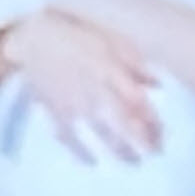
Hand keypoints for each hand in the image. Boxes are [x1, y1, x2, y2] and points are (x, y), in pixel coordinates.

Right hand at [4, 10, 160, 160]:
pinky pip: (69, 137)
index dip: (153, 121)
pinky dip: (80, 153)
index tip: (162, 134)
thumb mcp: (109, 38)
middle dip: (143, 143)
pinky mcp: (55, 110)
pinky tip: (91, 162)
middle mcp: (96, 90)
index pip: (139, 102)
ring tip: (134, 162)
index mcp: (111, 69)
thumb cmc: (76, 33)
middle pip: (125, 123)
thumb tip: (158, 84)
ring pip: (102, 134)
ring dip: (120, 152)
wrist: (32, 36)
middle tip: (155, 154)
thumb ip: (134, 61)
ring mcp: (75, 103)